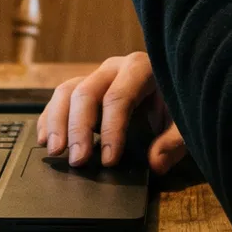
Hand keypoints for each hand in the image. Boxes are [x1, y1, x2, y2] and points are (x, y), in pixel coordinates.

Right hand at [38, 52, 186, 174]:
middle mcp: (114, 68)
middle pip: (86, 93)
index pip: (118, 98)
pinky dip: (49, 118)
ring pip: (66, 91)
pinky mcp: (85, 88)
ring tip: (54, 151)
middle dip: (78, 129)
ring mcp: (96, 76)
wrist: (175, 87)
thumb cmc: (179, 103)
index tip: (108, 160)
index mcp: (140, 69)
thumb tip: (156, 163)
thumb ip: (174, 141)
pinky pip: (60, 98)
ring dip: (57, 122)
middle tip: (77, 161)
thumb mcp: (185, 121)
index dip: (111, 130)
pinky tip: (45, 140)